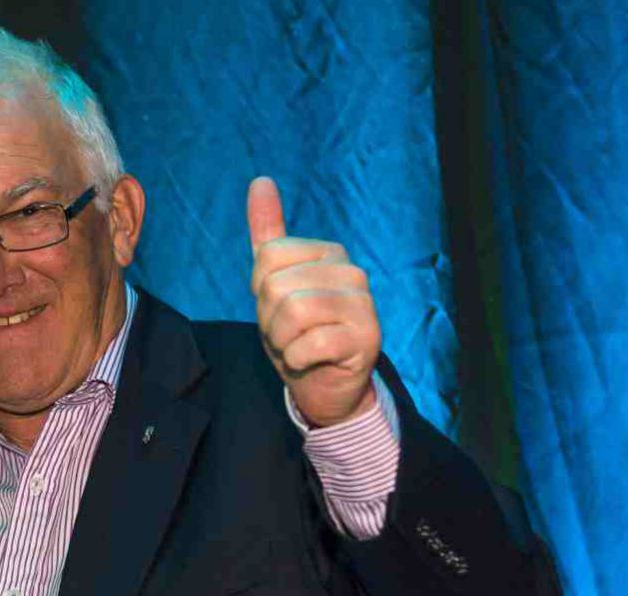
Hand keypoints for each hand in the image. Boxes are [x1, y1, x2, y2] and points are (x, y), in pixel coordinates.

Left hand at [247, 176, 380, 426]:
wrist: (324, 383)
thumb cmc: (297, 331)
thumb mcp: (274, 281)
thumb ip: (268, 233)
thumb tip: (260, 181)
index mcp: (328, 252)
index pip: (267, 257)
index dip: (260, 290)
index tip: (278, 307)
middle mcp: (352, 271)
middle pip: (276, 285)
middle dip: (269, 319)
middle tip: (289, 332)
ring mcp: (364, 304)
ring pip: (293, 312)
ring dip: (282, 340)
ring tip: (298, 345)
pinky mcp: (367, 339)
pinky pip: (309, 344)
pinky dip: (297, 359)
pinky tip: (310, 360)